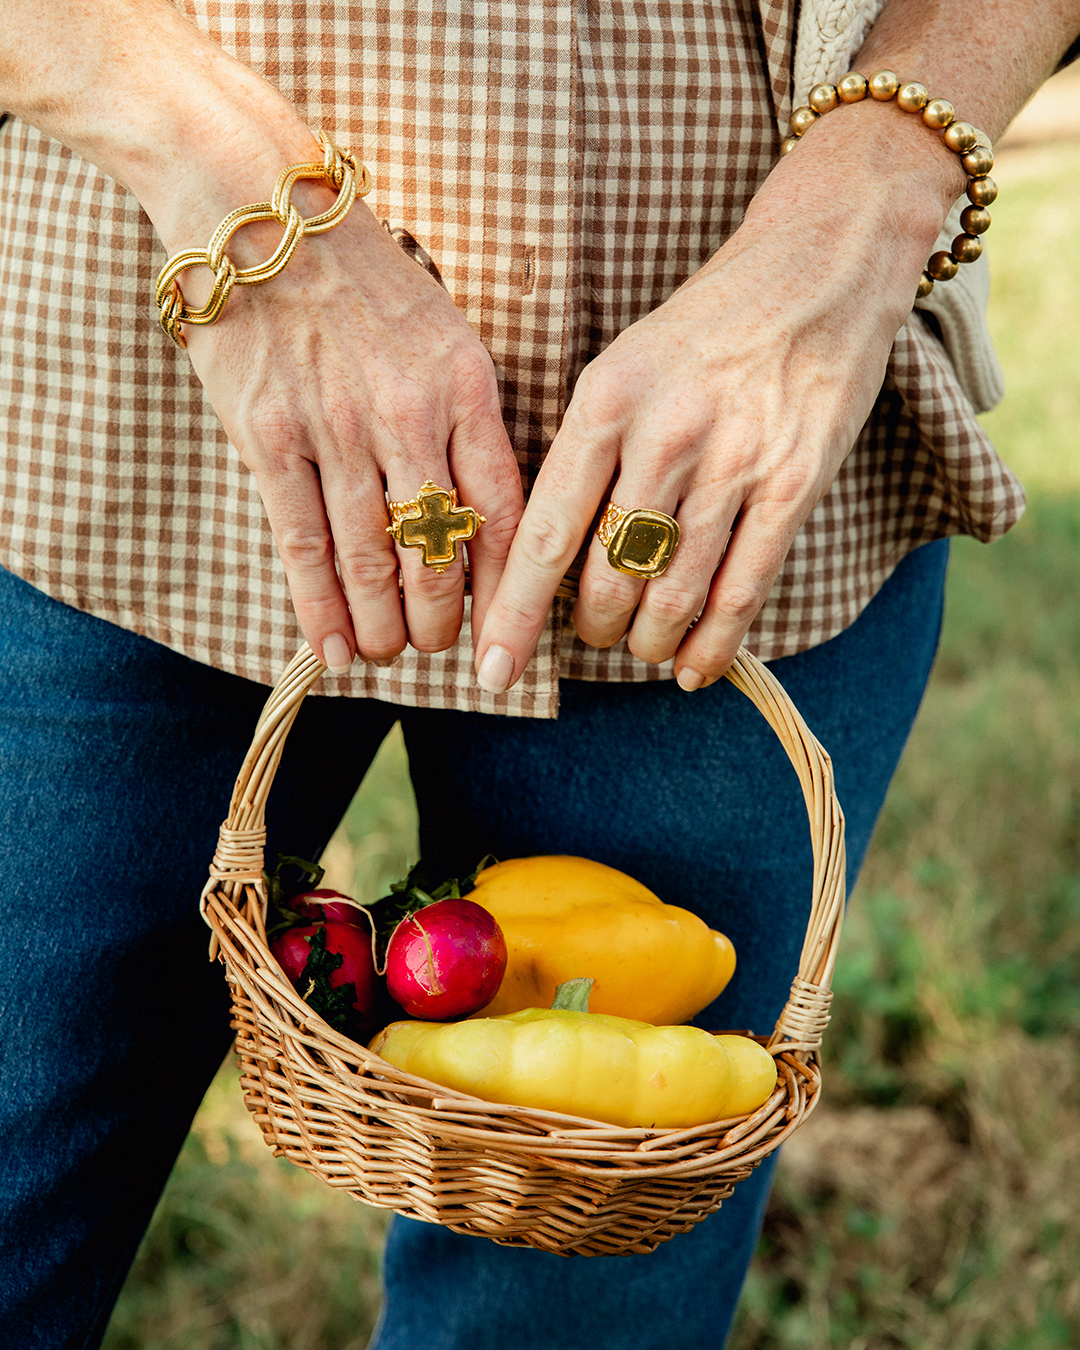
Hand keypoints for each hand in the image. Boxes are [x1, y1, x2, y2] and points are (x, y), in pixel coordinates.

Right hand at [177, 187, 522, 672]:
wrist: (260, 208)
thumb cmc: (363, 276)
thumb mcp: (446, 333)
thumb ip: (468, 419)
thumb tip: (484, 511)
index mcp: (467, 389)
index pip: (505, 515)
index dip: (510, 594)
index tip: (509, 640)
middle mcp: (410, 416)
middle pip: (440, 553)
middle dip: (444, 621)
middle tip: (441, 649)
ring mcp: (337, 429)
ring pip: (373, 562)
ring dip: (385, 627)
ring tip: (389, 654)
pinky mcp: (270, 437)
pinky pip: (302, 546)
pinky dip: (320, 608)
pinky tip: (333, 648)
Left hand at [473, 104, 956, 693]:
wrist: (821, 266)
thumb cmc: (706, 326)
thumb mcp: (622, 366)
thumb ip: (586, 452)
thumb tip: (552, 553)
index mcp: (605, 403)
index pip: (545, 534)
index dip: (515, 613)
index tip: (490, 668)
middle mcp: (664, 437)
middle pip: (606, 579)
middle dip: (592, 630)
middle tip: (594, 633)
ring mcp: (734, 463)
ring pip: (671, 596)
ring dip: (648, 643)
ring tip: (642, 648)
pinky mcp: (793, 484)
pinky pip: (742, 591)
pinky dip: (713, 644)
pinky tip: (695, 669)